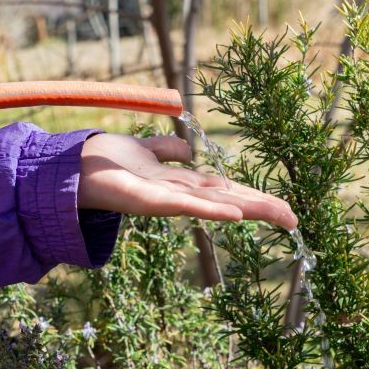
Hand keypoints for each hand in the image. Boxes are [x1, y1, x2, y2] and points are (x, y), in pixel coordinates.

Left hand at [78, 133, 297, 229]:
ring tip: (281, 216)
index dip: (253, 196)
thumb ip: (166, 150)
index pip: (225, 190)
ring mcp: (167, 201)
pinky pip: (186, 206)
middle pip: (228, 199)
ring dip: (249, 210)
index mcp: (181, 183)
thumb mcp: (145, 149)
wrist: (73, 167)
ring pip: (216, 204)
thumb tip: (188, 149)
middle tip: (295, 219)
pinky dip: (212, 211)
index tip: (282, 206)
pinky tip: (236, 215)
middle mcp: (179, 195)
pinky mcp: (151, 202)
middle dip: (262, 208)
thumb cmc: (108, 161)